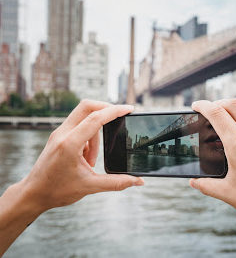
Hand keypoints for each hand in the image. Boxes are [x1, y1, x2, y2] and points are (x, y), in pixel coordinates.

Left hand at [24, 100, 143, 210]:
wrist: (32, 194)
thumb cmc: (57, 191)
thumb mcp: (89, 186)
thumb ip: (117, 183)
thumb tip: (138, 181)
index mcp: (70, 143)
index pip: (96, 118)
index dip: (115, 111)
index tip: (129, 109)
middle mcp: (62, 133)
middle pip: (86, 106)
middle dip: (106, 109)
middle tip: (119, 119)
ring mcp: (59, 133)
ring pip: (83, 117)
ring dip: (96, 133)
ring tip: (93, 160)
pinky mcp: (58, 137)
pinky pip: (78, 127)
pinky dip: (88, 137)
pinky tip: (86, 158)